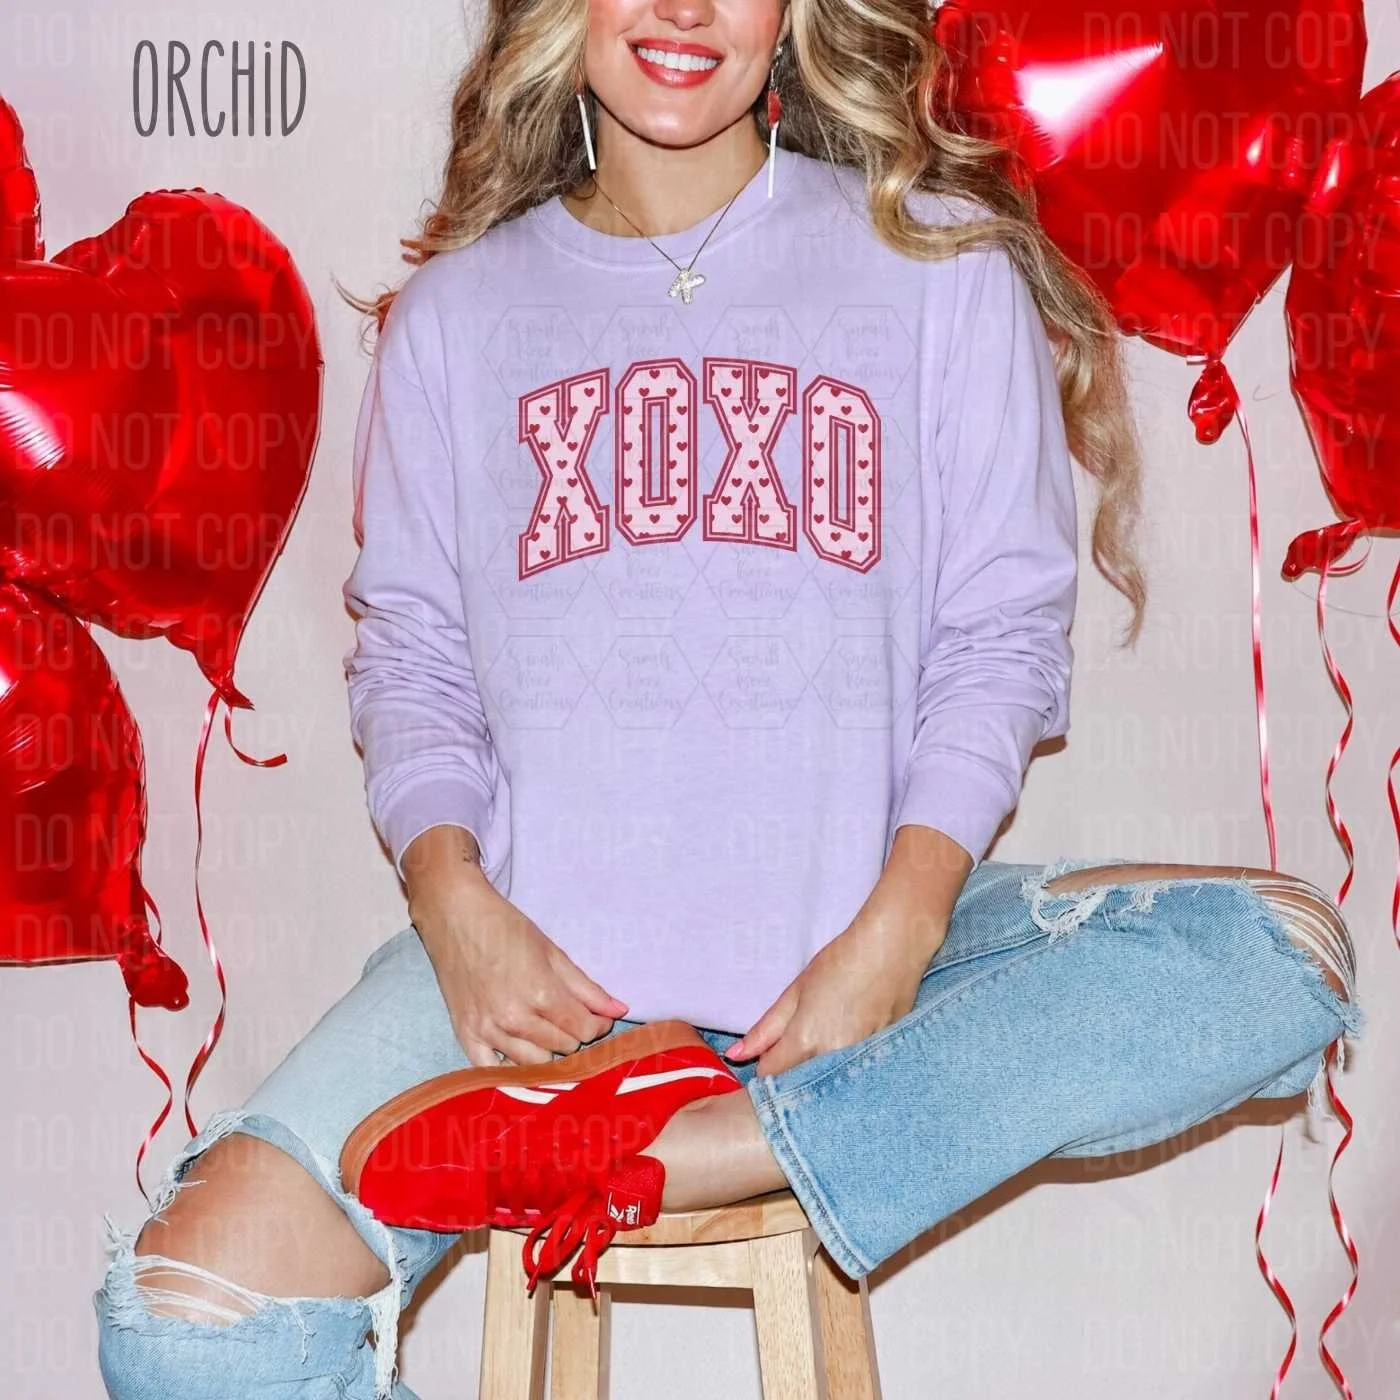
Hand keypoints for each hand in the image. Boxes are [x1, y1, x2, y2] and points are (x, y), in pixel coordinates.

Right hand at [410, 876, 628, 1067]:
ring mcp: (487, 1031)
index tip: (598, 1017)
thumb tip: (620, 1010)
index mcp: (540, 994)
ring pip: (534, 1063)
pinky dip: (510, 1065)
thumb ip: (587, 987)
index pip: (583, 1030)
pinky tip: (519, 1050)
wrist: (455, 916)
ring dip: (548, 1050)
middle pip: (563, 1048)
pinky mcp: (465, 1035)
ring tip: (547, 1029)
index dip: (598, 1025)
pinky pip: (493, 1071)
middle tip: (570, 1017)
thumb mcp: (553, 952)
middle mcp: (514, 1018)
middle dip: (574, 1034)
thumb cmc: (505, 927)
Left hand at [723, 910, 944, 1077]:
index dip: (765, 1068)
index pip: (771, 1077)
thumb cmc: (841, 963)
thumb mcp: (796, 991)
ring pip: (827, 1084)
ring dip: (818, 1075)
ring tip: (827, 1042)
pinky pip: (853, 1076)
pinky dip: (845, 1069)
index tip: (770, 1055)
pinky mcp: (881, 1060)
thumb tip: (735, 1054)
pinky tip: (850, 1044)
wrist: (894, 949)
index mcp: (804, 1042)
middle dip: (791, 1075)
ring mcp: (859, 1063)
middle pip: (799, 1085)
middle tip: (797, 1047)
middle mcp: (831, 1060)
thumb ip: (766, 1029)